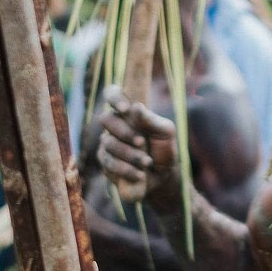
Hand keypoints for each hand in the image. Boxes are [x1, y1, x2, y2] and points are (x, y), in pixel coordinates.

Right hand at [96, 88, 181, 210]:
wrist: (163, 177)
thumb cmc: (164, 148)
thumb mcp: (166, 133)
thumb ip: (152, 120)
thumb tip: (136, 107)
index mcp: (129, 111)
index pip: (113, 93)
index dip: (114, 97)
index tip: (125, 109)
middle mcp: (115, 124)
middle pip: (106, 119)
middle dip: (124, 132)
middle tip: (141, 142)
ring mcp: (107, 142)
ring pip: (108, 143)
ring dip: (130, 154)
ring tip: (147, 162)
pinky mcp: (105, 161)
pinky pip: (108, 162)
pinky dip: (126, 169)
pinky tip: (139, 174)